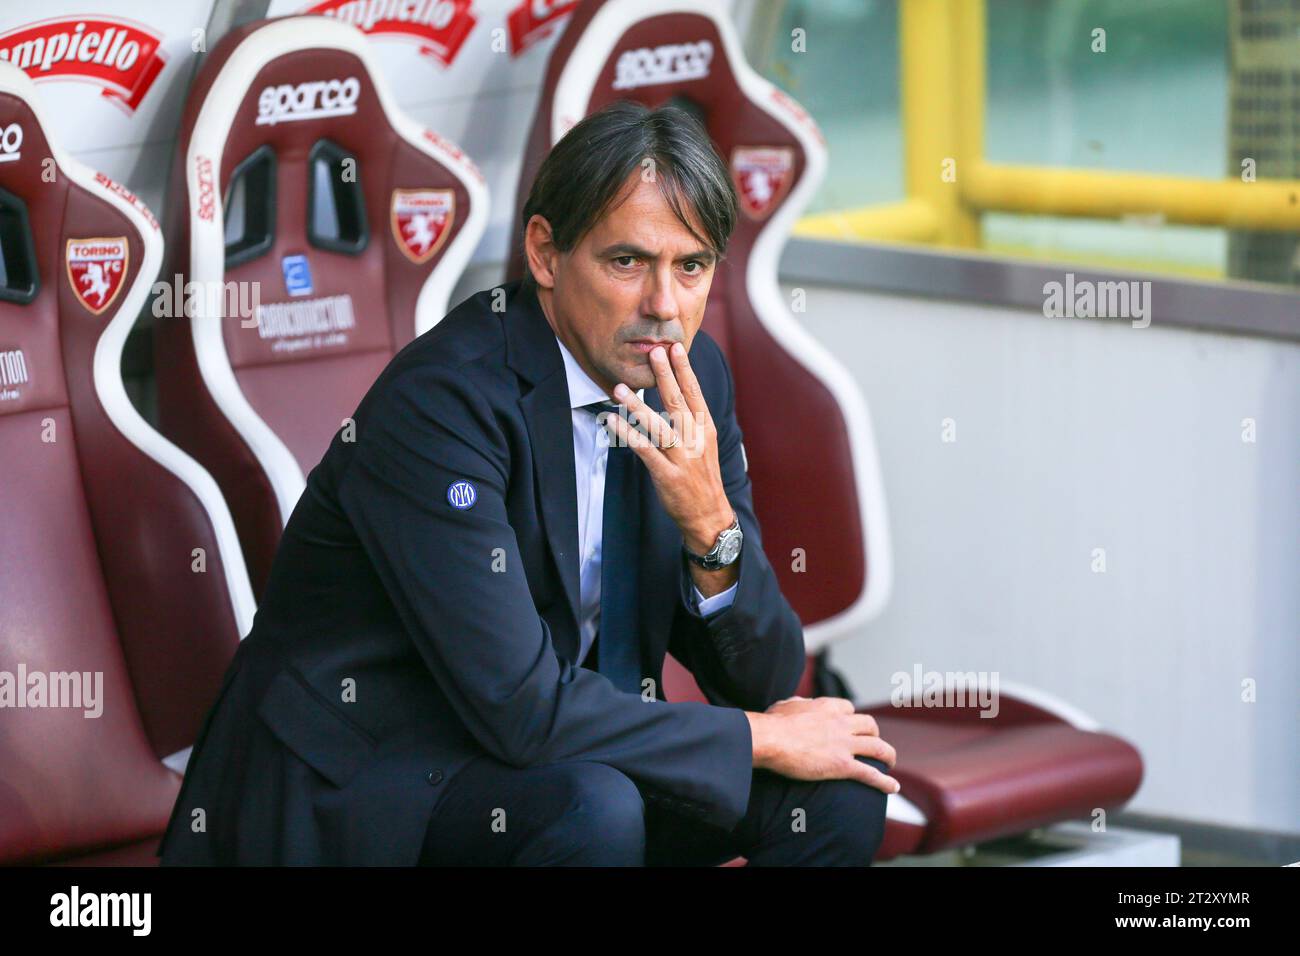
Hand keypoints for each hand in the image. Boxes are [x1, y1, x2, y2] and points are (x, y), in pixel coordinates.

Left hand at [604, 342, 732, 552]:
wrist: (708, 515)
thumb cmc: (702, 476)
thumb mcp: (706, 444)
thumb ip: (692, 419)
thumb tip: (677, 390)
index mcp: (706, 429)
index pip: (695, 393)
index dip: (685, 370)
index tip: (675, 348)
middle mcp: (695, 440)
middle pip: (678, 403)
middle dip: (666, 376)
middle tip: (654, 352)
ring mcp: (682, 458)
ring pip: (659, 426)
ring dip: (638, 406)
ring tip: (621, 388)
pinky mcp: (667, 475)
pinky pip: (645, 451)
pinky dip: (629, 435)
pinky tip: (613, 422)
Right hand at [748, 697, 900, 794]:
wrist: (770, 739)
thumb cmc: (772, 724)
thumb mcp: (786, 705)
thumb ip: (799, 703)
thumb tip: (801, 703)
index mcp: (827, 707)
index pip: (849, 709)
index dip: (852, 718)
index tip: (850, 725)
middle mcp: (841, 723)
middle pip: (869, 725)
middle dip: (874, 734)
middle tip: (873, 743)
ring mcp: (844, 744)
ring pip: (878, 747)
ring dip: (888, 756)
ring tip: (890, 763)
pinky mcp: (842, 765)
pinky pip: (870, 774)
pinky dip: (884, 782)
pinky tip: (893, 787)